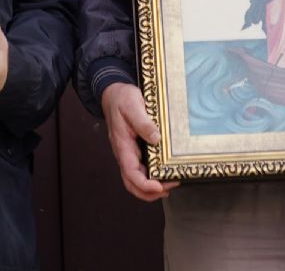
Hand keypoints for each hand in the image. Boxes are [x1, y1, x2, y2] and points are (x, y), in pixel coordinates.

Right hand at [101, 82, 178, 201]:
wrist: (114, 93)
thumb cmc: (122, 99)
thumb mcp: (133, 106)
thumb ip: (143, 123)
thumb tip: (156, 139)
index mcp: (122, 146)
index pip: (130, 173)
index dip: (144, 185)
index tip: (159, 186)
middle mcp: (125, 153)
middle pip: (133, 183)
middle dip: (149, 192)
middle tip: (170, 187)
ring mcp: (130, 152)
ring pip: (137, 178)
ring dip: (152, 186)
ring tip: (171, 183)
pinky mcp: (136, 149)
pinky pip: (142, 168)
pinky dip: (153, 175)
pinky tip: (165, 171)